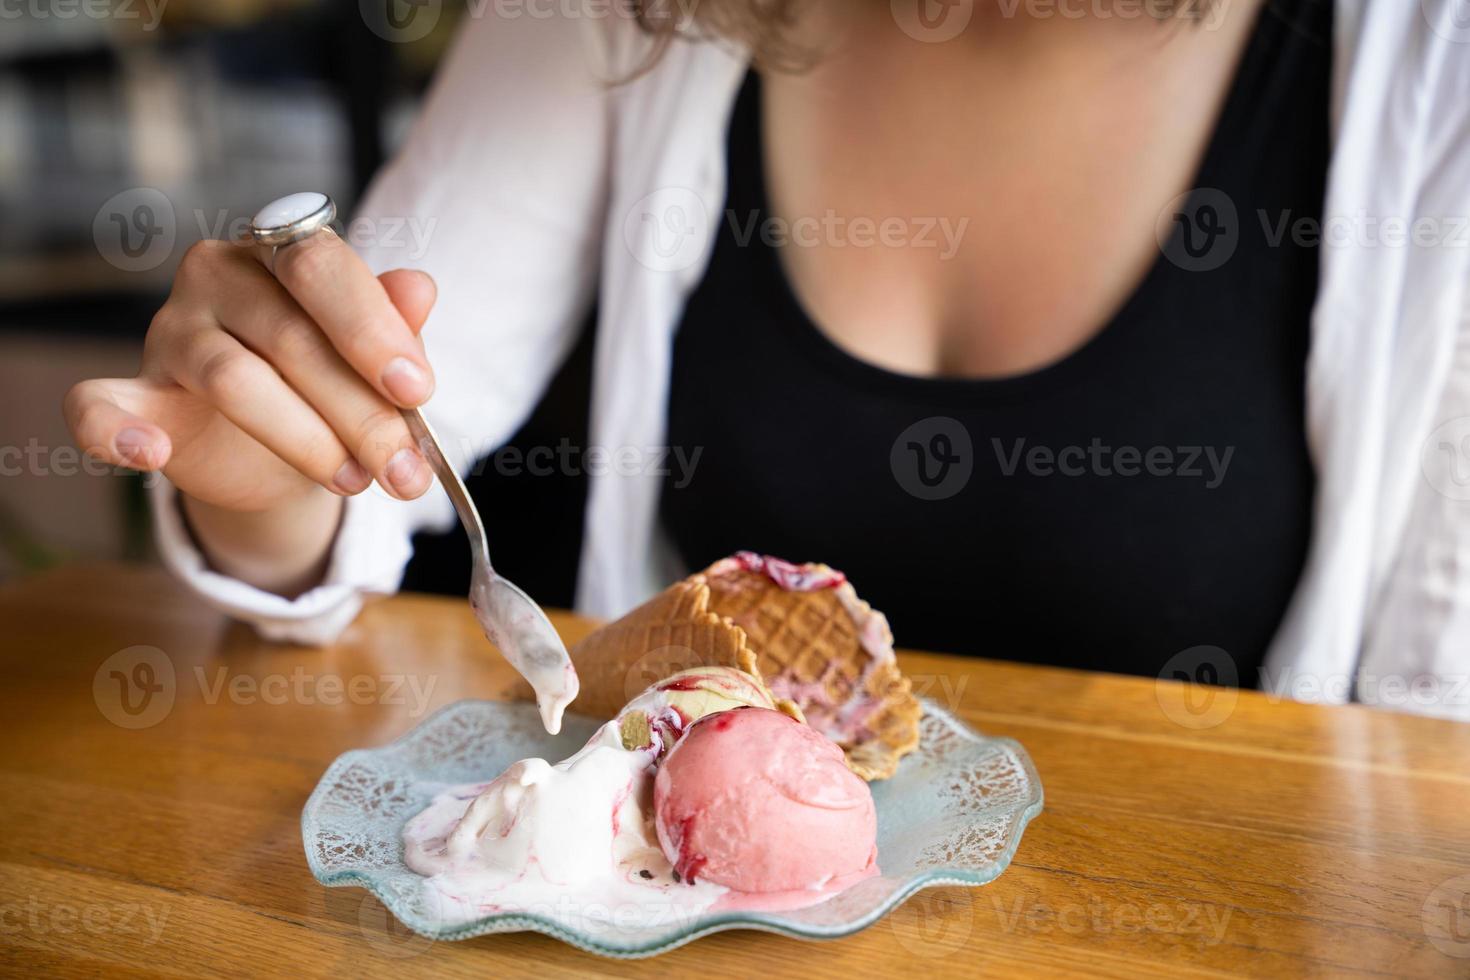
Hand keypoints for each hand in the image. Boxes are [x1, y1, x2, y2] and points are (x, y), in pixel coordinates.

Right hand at [64, 232, 437, 511]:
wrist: (273, 447)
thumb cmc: (327, 381)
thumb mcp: (371, 359)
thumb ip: (393, 326)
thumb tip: (419, 288)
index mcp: (280, 251)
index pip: (320, 268)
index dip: (371, 329)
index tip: (416, 390)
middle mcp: (217, 277)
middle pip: (290, 337)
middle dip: (360, 411)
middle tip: (405, 469)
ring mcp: (169, 334)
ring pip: (234, 380)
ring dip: (305, 439)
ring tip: (355, 480)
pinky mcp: (132, 395)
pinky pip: (96, 407)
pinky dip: (116, 431)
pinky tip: (151, 453)